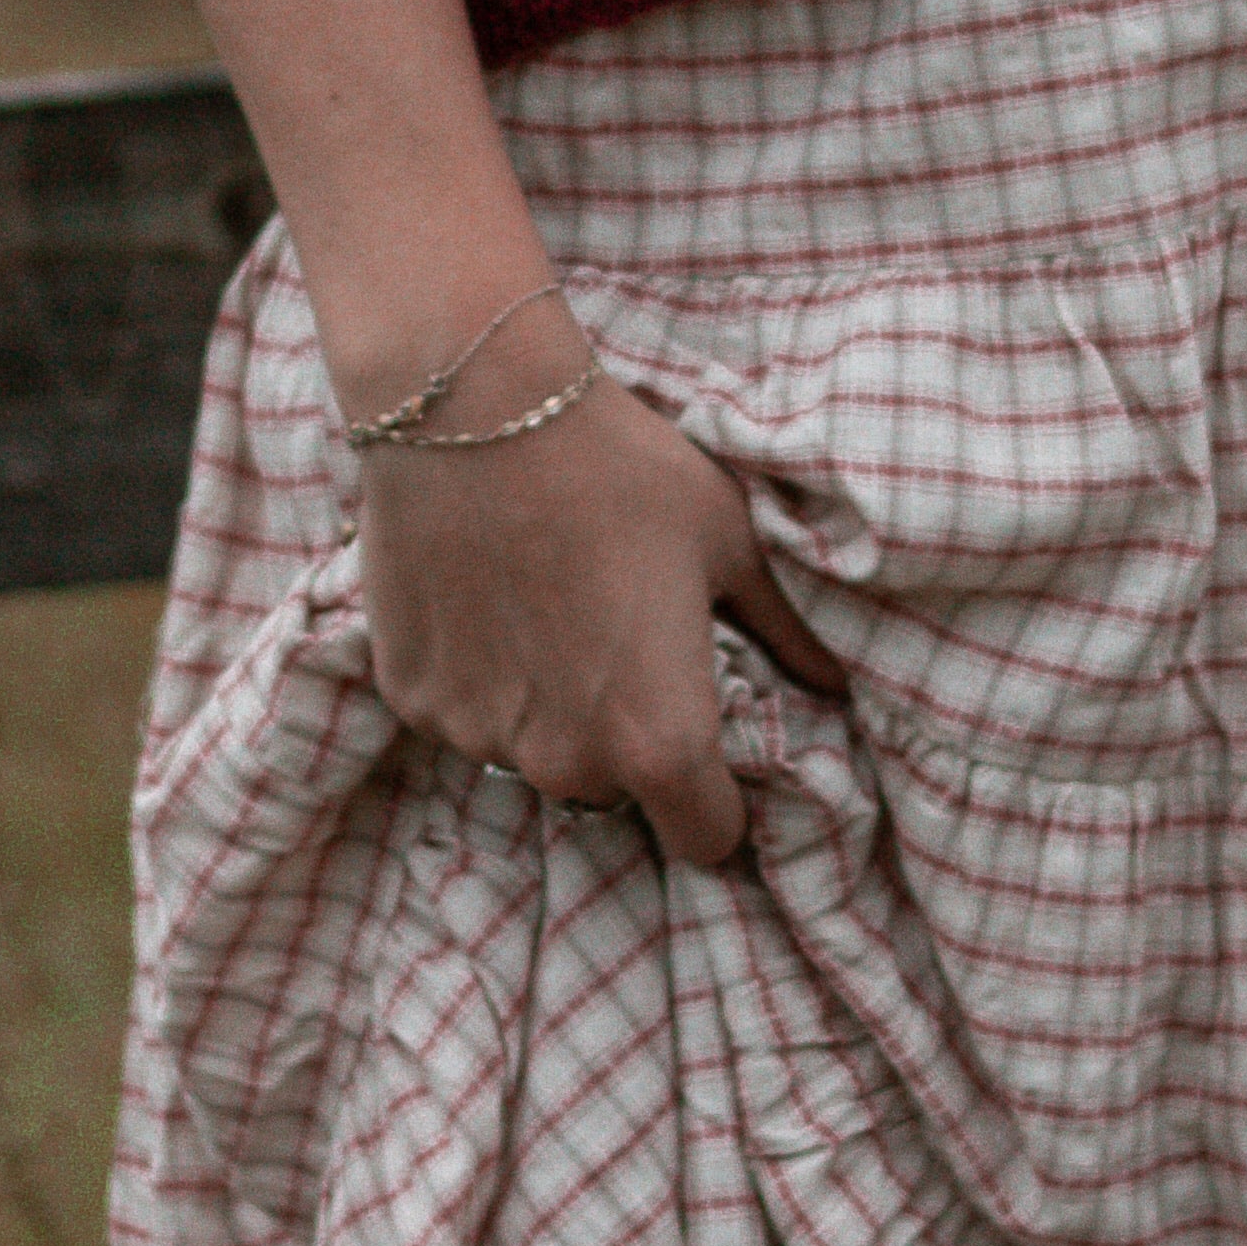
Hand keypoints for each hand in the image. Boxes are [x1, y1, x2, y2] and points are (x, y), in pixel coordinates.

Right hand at [357, 343, 847, 869]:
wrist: (479, 406)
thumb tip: (835, 684)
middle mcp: (565, 763)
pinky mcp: (411, 699)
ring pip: (533, 750)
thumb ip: (785, 632)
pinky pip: (465, 713)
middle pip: (613, 789)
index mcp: (659, 742)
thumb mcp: (729, 544)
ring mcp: (479, 736)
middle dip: (625, 736)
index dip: (717, 802)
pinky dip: (480, 675)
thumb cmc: (624, 470)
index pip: (704, 839)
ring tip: (550, 602)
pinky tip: (487, 594)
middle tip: (620, 635)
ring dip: (547, 706)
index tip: (709, 751)